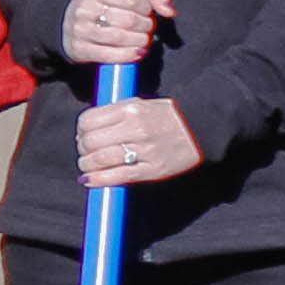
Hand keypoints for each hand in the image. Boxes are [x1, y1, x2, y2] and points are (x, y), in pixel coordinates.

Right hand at [62, 0, 170, 64]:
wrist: (69, 24)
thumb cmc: (105, 6)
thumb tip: (170, 11)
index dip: (146, 7)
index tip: (147, 11)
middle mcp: (85, 9)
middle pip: (128, 20)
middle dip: (146, 26)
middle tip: (148, 28)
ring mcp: (80, 30)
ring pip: (120, 37)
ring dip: (140, 41)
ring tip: (144, 39)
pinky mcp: (79, 49)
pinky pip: (109, 55)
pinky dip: (128, 55)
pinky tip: (137, 52)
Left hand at [76, 97, 202, 184]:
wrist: (203, 128)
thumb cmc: (170, 115)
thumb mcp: (143, 103)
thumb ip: (118, 111)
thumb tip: (90, 125)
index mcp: (131, 108)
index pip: (89, 120)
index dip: (80, 129)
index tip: (82, 134)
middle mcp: (135, 128)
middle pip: (91, 141)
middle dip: (82, 148)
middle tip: (84, 152)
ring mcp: (143, 150)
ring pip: (100, 159)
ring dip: (87, 165)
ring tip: (86, 166)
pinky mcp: (151, 169)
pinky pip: (117, 176)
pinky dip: (98, 180)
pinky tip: (89, 180)